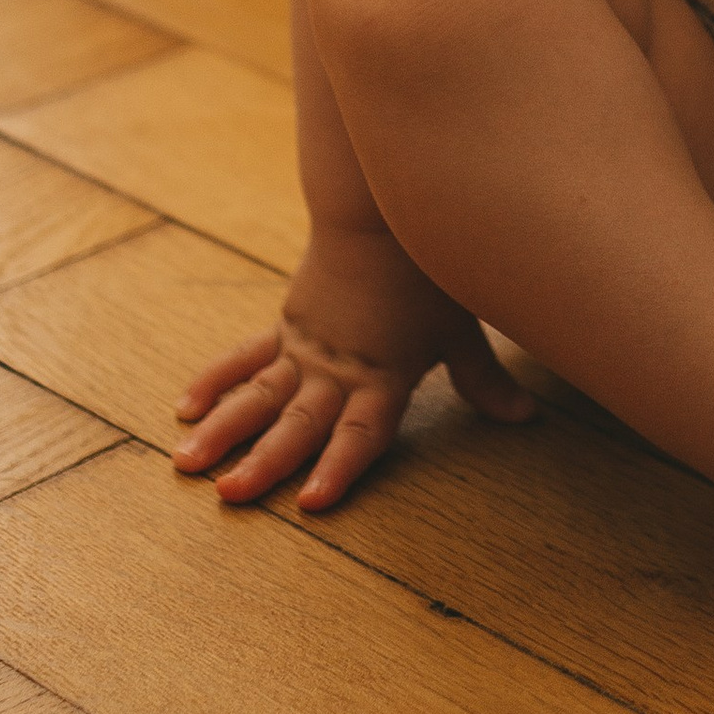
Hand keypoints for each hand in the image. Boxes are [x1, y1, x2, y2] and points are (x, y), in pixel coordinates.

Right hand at [172, 218, 535, 512]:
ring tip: (185, 461)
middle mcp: (339, 370)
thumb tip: (527, 418)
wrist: (385, 209)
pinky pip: (246, 358)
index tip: (311, 503)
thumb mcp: (460, 330)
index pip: (360, 434)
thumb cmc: (430, 273)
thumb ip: (483, 381)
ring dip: (223, 429)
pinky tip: (186, 408)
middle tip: (227, 493)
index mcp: (383, 377)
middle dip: (264, 461)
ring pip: (260, 395)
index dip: (339, 469)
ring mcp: (307, 347)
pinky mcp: (288, 325)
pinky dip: (217, 382)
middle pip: (298, 423)